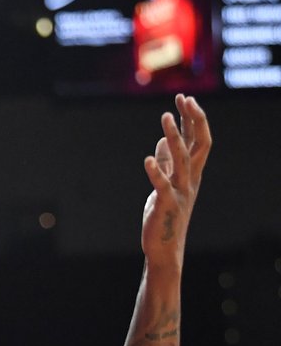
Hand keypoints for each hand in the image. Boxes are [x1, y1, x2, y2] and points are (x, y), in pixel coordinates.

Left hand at [141, 94, 210, 269]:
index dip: (193, 119)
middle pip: (198, 144)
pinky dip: (156, 171)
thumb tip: (164, 141)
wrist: (164, 247)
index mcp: (191, 173)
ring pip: (182, 159)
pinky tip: (147, 159)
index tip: (185, 99)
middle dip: (192, 120)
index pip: (198, 140)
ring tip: (165, 117)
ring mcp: (180, 191)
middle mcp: (190, 179)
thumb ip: (166, 163)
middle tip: (183, 98)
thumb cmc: (164, 215)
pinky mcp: (165, 204)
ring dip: (175, 136)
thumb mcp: (165, 184)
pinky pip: (162, 185)